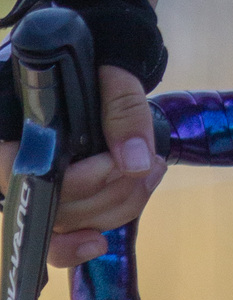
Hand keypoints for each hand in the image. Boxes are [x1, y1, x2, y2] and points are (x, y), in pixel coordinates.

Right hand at [0, 67, 164, 267]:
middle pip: (49, 201)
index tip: (111, 165)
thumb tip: (136, 163)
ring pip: (63, 221)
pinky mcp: (56, 200)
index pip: (17, 169)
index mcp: (12, 122)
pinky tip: (101, 243)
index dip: (69, 179)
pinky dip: (80, 242)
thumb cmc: (99, 57)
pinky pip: (59, 235)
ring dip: (113, 207)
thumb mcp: (112, 71)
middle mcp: (13, 159)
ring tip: (151, 172)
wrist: (103, 59)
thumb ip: (123, 110)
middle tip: (150, 164)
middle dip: (106, 191)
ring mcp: (34, 184)